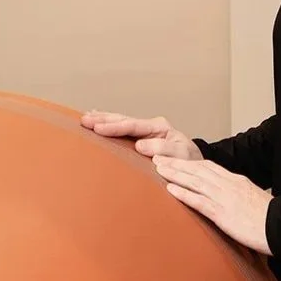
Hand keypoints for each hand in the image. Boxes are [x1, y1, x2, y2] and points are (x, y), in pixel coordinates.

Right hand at [79, 109, 202, 160]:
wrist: (196, 163)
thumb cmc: (189, 160)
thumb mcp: (181, 155)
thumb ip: (164, 149)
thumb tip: (141, 145)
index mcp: (159, 128)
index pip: (132, 125)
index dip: (114, 127)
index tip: (98, 128)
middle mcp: (151, 126)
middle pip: (123, 120)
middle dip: (103, 120)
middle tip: (84, 119)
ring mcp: (146, 130)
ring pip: (121, 121)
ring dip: (103, 119)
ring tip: (85, 117)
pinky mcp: (143, 137)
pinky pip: (123, 128)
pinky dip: (110, 123)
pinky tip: (99, 119)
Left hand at [152, 156, 273, 254]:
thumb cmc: (270, 218)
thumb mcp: (252, 200)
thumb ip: (238, 196)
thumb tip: (227, 199)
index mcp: (236, 181)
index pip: (208, 167)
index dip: (189, 163)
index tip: (174, 158)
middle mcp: (228, 185)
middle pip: (197, 170)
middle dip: (176, 163)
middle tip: (157, 158)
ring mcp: (225, 198)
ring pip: (195, 181)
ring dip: (175, 174)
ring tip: (158, 168)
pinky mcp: (224, 214)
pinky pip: (200, 202)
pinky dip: (184, 195)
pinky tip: (170, 191)